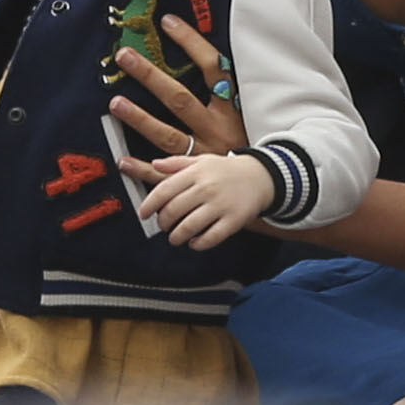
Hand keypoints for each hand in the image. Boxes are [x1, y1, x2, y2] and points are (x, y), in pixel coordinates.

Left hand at [110, 15, 248, 186]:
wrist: (271, 186)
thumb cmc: (258, 145)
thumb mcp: (251, 115)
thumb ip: (230, 94)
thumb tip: (212, 61)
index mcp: (232, 111)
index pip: (213, 69)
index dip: (191, 44)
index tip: (169, 23)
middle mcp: (217, 130)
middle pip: (180, 99)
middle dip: (151, 77)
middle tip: (126, 57)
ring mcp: (204, 155)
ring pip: (168, 135)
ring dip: (140, 119)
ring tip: (116, 103)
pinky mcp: (194, 178)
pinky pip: (164, 174)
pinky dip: (142, 168)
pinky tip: (122, 159)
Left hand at [139, 152, 274, 248]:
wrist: (261, 177)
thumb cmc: (227, 170)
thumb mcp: (202, 160)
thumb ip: (177, 163)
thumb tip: (154, 164)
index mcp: (196, 172)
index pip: (164, 190)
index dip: (149, 204)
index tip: (143, 214)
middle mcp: (207, 188)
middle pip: (173, 211)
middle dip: (162, 223)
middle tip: (163, 226)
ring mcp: (221, 205)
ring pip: (189, 227)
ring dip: (176, 237)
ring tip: (176, 237)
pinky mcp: (234, 220)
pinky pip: (210, 238)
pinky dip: (198, 244)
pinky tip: (195, 242)